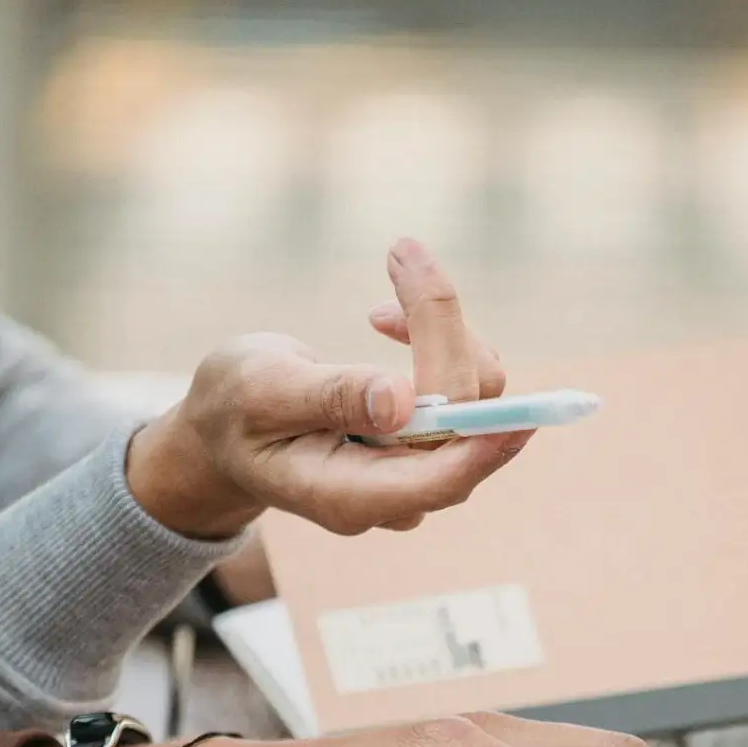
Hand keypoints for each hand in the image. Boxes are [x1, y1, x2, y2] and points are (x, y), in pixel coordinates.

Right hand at [125, 237, 522, 539]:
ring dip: (439, 326)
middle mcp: (395, 492)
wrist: (224, 429)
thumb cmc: (233, 410)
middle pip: (462, 421)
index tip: (523, 413)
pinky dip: (437, 336)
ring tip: (389, 274)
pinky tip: (388, 318)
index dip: (484, 445)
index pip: (439, 478)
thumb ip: (328, 397)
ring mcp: (415, 469)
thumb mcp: (261, 392)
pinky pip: (463, 388)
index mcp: (349, 495)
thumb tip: (400, 402)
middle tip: (402, 250)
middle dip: (442, 329)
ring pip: (474, 398)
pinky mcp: (427, 440)